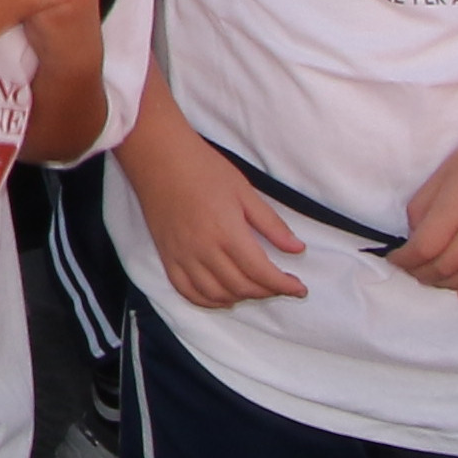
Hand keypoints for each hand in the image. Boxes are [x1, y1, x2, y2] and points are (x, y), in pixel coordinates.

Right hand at [115, 120, 309, 306]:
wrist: (157, 156)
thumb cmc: (203, 168)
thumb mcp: (244, 191)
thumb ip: (271, 224)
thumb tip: (297, 249)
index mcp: (227, 232)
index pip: (261, 272)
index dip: (285, 286)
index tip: (299, 288)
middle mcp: (204, 249)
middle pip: (241, 286)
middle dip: (267, 292)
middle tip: (280, 285)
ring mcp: (182, 255)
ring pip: (215, 293)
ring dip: (240, 297)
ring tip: (254, 289)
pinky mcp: (166, 255)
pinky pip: (186, 290)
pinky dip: (207, 301)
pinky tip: (223, 297)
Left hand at [393, 105, 457, 298]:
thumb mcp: (443, 174)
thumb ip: (422, 206)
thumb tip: (415, 236)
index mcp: (455, 209)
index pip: (424, 248)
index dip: (404, 260)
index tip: (394, 259)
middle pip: (445, 268)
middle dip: (421, 274)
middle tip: (411, 270)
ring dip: (446, 285)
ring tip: (432, 280)